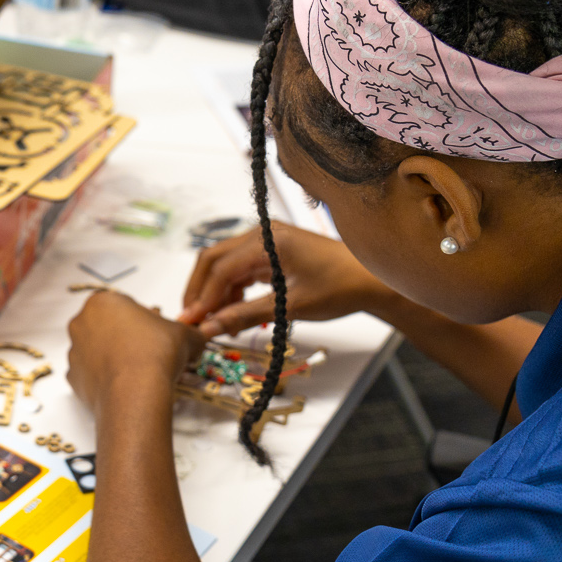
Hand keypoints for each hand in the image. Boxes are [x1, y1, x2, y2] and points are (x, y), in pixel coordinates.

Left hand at [67, 290, 203, 416]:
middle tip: (149, 353)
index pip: (125, 306)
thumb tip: (198, 339)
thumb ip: (191, 332)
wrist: (135, 393)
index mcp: (102, 302)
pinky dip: (105, 379)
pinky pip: (91, 375)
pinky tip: (124, 386)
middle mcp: (81, 323)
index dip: (144, 320)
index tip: (156, 334)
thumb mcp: (185, 335)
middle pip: (107, 327)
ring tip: (138, 372)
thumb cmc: (156, 353)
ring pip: (97, 351)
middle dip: (126, 337)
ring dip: (114, 358)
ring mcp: (73, 352)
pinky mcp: (73, 379)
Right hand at [180, 223, 388, 335]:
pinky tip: (232, 311)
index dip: (202, 297)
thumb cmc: (339, 288)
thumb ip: (246, 315)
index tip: (191, 322)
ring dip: (214, 291)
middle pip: (214, 259)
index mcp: (267, 240)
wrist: (370, 280)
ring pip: (224, 264)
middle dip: (200, 291)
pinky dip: (231, 289)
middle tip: (191, 320)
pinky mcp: (271, 252)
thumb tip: (210, 328)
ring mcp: (266, 241)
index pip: (220, 268)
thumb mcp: (290, 306)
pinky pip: (240, 268)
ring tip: (212, 322)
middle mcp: (262, 233)